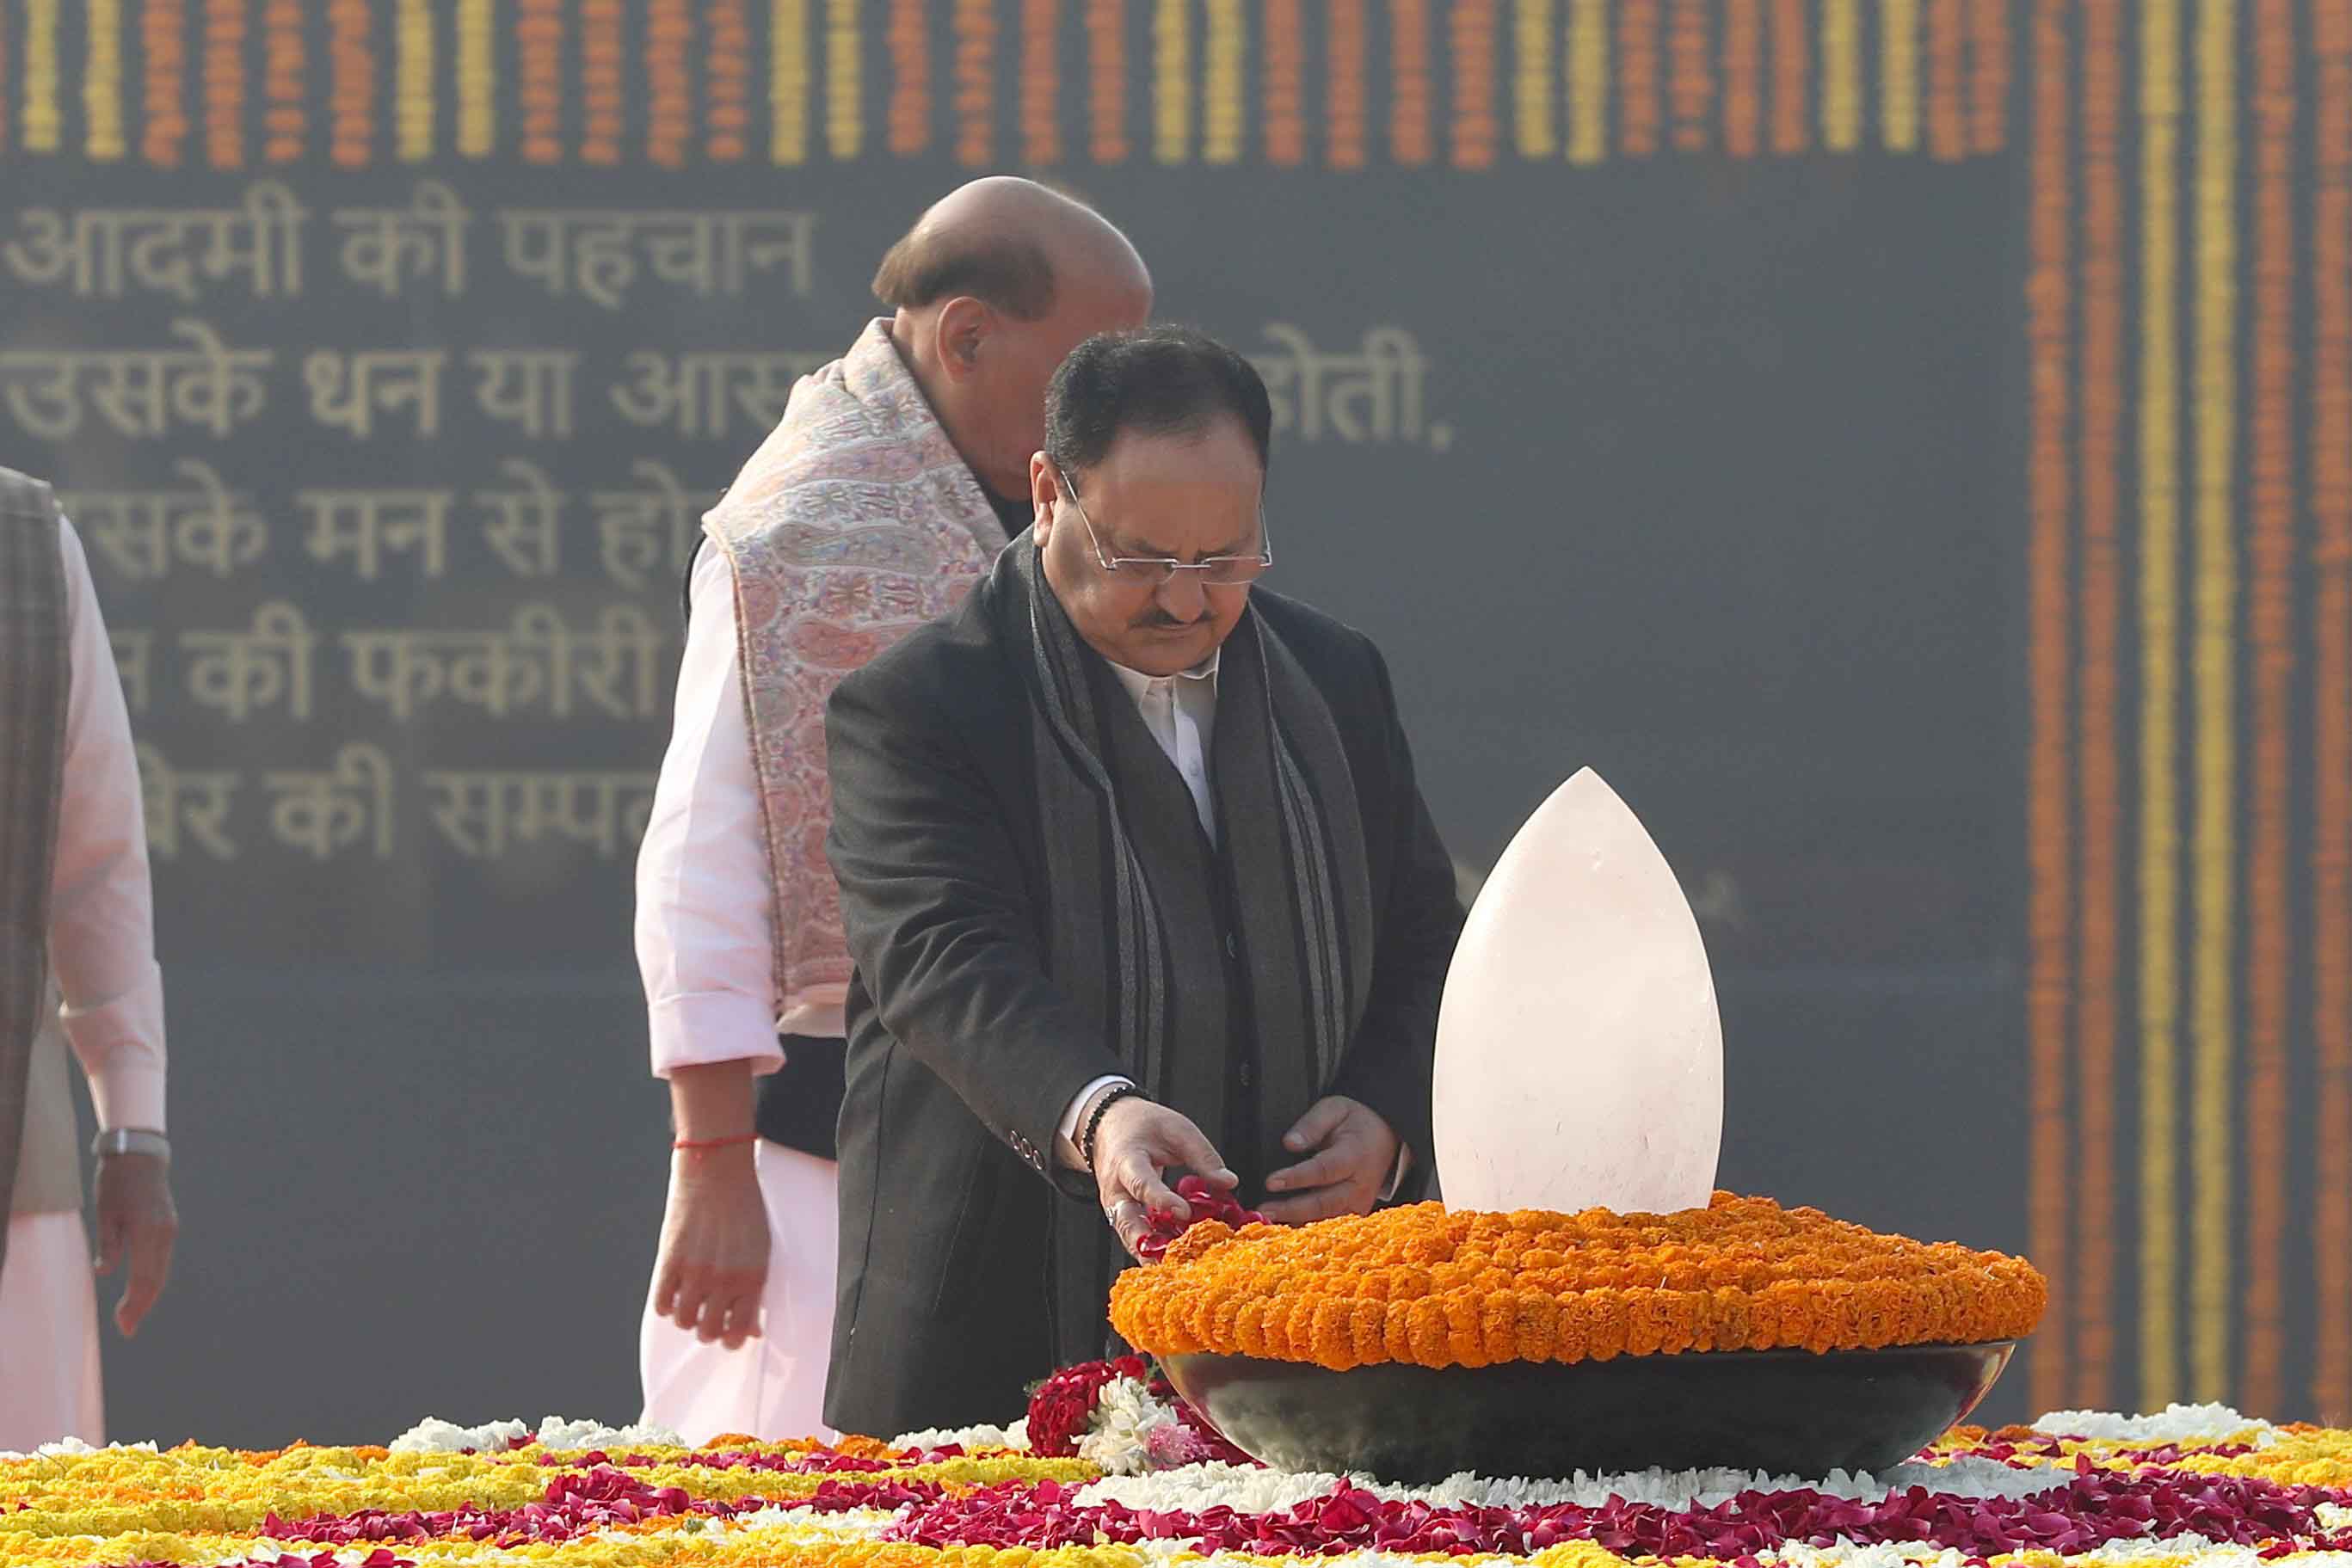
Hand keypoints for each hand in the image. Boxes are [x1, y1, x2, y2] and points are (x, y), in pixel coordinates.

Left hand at [93, 1151, 176, 1337]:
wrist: (140, 1157)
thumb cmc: (116, 1183)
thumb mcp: (105, 1212)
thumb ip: (109, 1243)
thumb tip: (104, 1272)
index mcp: (148, 1231)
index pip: (144, 1278)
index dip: (134, 1306)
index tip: (124, 1326)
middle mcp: (165, 1234)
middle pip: (156, 1279)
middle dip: (142, 1306)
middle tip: (127, 1329)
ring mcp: (169, 1230)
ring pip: (162, 1272)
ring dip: (148, 1295)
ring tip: (132, 1314)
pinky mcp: (168, 1227)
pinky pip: (162, 1260)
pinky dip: (153, 1279)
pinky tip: (142, 1289)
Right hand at [651, 1143, 769, 1347]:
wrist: (717, 1171)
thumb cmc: (744, 1208)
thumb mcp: (761, 1249)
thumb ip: (755, 1290)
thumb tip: (752, 1329)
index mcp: (752, 1278)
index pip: (740, 1331)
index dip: (732, 1339)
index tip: (729, 1335)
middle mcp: (724, 1281)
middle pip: (709, 1333)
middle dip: (709, 1330)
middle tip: (708, 1317)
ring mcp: (695, 1272)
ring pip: (684, 1321)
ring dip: (686, 1317)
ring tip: (690, 1301)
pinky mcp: (670, 1261)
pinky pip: (661, 1304)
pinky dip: (666, 1304)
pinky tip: (673, 1291)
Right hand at [1091, 1096, 1235, 1261]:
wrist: (1109, 1126)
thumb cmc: (1143, 1126)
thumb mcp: (1176, 1129)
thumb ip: (1202, 1157)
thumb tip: (1229, 1183)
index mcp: (1127, 1160)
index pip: (1141, 1183)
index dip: (1161, 1200)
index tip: (1184, 1213)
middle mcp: (1115, 1189)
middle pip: (1124, 1221)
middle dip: (1145, 1243)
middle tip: (1171, 1261)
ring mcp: (1115, 1206)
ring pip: (1127, 1235)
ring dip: (1149, 1253)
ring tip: (1175, 1270)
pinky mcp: (1122, 1215)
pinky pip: (1134, 1235)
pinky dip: (1151, 1249)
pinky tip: (1173, 1262)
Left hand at [1260, 1096, 1398, 1225]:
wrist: (1385, 1136)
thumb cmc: (1356, 1123)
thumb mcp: (1335, 1109)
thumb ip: (1312, 1124)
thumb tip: (1290, 1143)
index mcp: (1355, 1155)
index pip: (1323, 1170)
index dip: (1296, 1178)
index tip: (1271, 1182)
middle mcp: (1360, 1184)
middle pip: (1324, 1202)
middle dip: (1292, 1208)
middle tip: (1264, 1210)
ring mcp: (1359, 1202)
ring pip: (1326, 1218)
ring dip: (1297, 1221)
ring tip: (1269, 1222)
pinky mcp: (1356, 1212)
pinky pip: (1330, 1223)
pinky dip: (1308, 1228)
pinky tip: (1285, 1226)